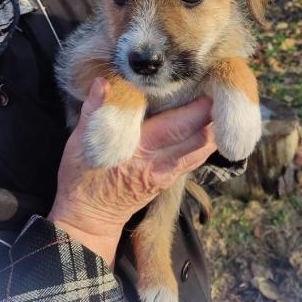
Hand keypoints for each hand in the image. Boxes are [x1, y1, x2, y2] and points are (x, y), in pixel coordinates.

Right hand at [48, 78, 215, 265]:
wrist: (88, 219)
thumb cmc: (81, 177)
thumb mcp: (77, 142)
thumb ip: (92, 110)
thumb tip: (102, 82)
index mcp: (138, 149)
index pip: (176, 126)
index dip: (197, 108)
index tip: (208, 84)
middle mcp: (159, 162)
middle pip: (198, 137)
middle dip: (213, 114)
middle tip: (224, 88)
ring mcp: (167, 173)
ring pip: (201, 150)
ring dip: (214, 128)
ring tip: (222, 103)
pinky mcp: (169, 180)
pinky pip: (195, 159)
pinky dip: (207, 142)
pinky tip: (211, 126)